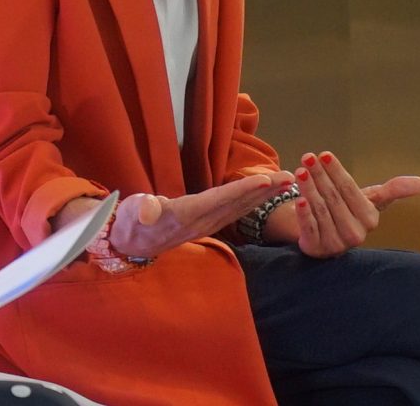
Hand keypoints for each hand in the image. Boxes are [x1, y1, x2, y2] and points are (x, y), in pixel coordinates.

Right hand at [100, 172, 296, 259]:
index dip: (242, 191)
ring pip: (241, 208)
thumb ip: (140, 210)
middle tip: (290, 177)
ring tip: (286, 181)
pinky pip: (236, 211)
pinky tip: (267, 193)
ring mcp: (207, 225)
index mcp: (185, 215)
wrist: (131, 244)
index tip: (264, 180)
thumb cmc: (129, 222)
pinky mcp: (208, 224)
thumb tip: (146, 212)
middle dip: (264, 191)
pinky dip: (253, 201)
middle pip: (238, 204)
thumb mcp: (130, 214)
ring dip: (264, 196)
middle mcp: (202, 222)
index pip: (218, 200)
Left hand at [274, 151, 419, 257]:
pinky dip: (304, 214)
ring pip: (321, 210)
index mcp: (369, 219)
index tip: (325, 154)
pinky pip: (310, 228)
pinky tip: (298, 199)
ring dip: (309, 188)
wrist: (324, 236)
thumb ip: (392, 191)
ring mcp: (335, 243)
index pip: (351, 191)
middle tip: (307, 157)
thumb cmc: (348, 212)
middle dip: (320, 176)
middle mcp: (355, 234)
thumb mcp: (370, 200)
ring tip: (300, 171)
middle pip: (334, 199)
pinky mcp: (317, 249)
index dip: (338, 172)